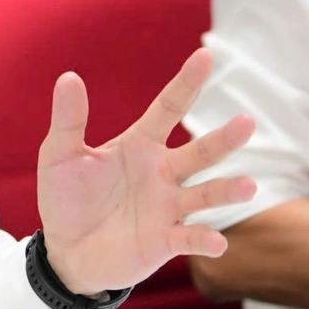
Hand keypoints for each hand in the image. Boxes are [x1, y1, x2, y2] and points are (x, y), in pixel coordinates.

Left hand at [36, 49, 256, 297]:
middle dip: (224, 139)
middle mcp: (162, 173)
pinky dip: (205, 240)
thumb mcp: (60, 156)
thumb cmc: (66, 199)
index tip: (205, 56)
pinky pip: (189, 239)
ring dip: (226, 191)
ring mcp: (167, 207)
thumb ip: (69, 120)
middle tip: (247, 123)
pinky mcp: (164, 241)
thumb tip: (68, 76)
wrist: (64, 252)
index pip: (168, 108)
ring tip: (248, 186)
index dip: (186, 83)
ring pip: (205, 195)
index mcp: (140, 145)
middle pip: (199, 152)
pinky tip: (218, 243)